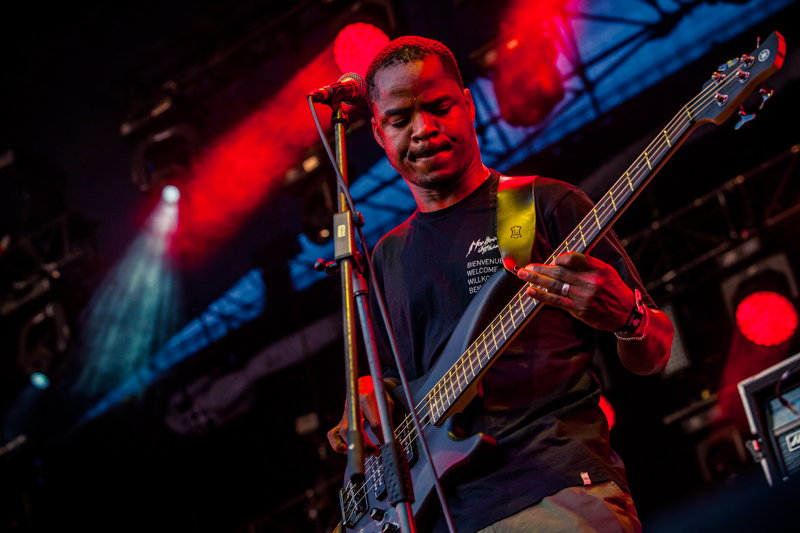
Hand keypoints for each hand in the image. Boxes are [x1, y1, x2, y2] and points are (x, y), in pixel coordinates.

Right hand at [327, 376, 394, 455]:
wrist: (366, 383)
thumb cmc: (379, 394)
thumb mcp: (387, 403)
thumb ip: (387, 420)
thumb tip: (390, 440)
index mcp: (365, 397)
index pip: (374, 422)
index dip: (382, 436)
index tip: (389, 445)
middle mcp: (352, 404)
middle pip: (354, 428)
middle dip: (365, 444)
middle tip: (376, 452)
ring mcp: (345, 413)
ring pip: (343, 432)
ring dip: (355, 446)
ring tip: (367, 453)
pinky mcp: (341, 420)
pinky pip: (332, 434)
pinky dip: (338, 445)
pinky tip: (350, 450)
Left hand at [516, 252, 634, 331]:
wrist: (627, 314)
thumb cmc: (614, 290)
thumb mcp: (606, 272)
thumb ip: (587, 265)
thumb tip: (562, 260)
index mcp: (598, 269)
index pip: (574, 258)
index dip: (560, 258)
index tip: (552, 260)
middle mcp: (591, 281)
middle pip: (560, 271)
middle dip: (540, 268)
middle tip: (527, 266)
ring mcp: (584, 296)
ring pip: (555, 285)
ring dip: (536, 279)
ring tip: (523, 275)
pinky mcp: (579, 310)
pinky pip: (557, 301)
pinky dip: (542, 295)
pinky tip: (530, 291)